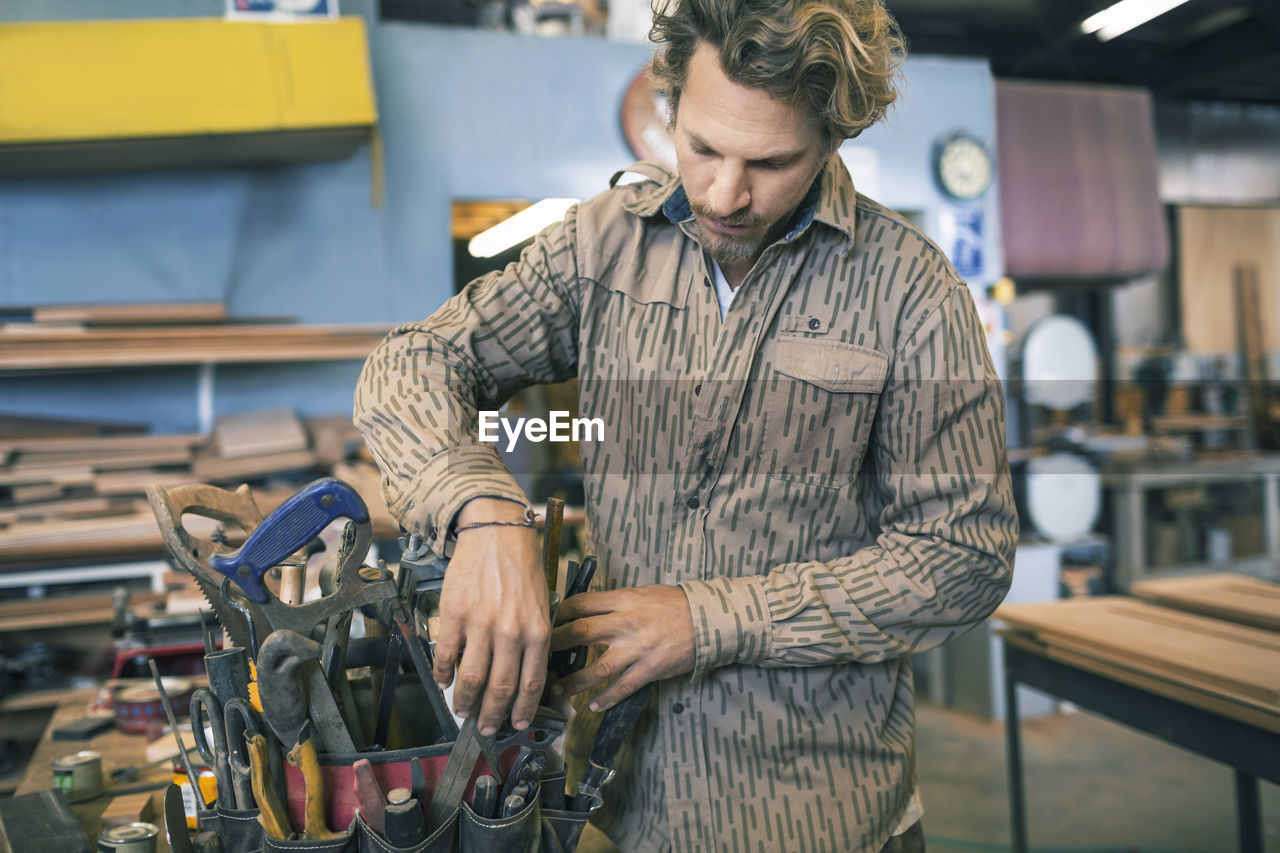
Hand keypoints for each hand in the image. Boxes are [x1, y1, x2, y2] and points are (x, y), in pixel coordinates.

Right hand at [432, 499, 548, 734]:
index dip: (522, 711)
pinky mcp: (455, 614)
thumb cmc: (522, 568)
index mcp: (538, 632)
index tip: (517, 724)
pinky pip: (446, 655)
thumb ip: (535, 640)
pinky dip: (443, 674)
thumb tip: (524, 677)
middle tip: (486, 727)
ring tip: (462, 710)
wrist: (497, 534)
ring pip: (471, 678)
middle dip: (492, 715)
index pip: (531, 684)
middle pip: (500, 689)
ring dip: (464, 701)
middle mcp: (511, 632)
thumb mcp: (542, 605)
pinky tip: (444, 681)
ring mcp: (481, 624)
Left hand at [549, 584, 694, 711]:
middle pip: (580, 633)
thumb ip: (615, 602)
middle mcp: (626, 623)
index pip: (581, 604)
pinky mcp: (650, 669)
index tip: (547, 622)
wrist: (709, 619)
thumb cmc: (675, 604)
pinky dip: (606, 698)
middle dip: (555, 645)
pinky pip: (623, 687)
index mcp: (624, 600)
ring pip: (596, 669)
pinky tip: (593, 705)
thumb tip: (587, 609)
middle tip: (537, 656)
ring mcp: (638, 648)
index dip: (559, 613)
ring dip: (573, 682)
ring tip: (557, 690)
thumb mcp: (642, 592)